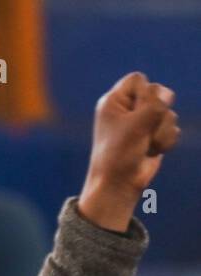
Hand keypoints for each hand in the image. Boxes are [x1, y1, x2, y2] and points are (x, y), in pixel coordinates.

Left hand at [78, 72, 179, 232]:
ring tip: (144, 145)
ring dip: (161, 131)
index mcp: (114, 102)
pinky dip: (165, 141)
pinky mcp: (153, 135)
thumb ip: (155, 102)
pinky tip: (151, 152)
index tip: (137, 112)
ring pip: (169, 113)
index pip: (138, 79)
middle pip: (159, 93)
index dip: (145, 92)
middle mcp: (127, 109)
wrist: (119, 185)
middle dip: (156, 115)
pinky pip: (173, 128)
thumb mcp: (137, 124)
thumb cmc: (120, 154)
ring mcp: (141, 122)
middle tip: (140, 132)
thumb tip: (168, 94)